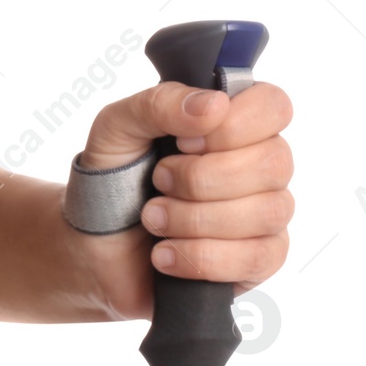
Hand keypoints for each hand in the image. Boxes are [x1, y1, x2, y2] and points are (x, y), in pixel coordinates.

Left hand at [75, 81, 293, 318]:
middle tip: (158, 181)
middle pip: (274, 163)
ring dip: (194, 219)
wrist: (90, 243)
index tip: (183, 142)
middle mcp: (259, 166)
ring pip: (267, 212)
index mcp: (233, 124)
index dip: (232, 125)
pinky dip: (201, 257)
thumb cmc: (112, 179)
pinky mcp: (257, 261)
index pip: (273, 106)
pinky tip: (166, 255)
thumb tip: (214, 105)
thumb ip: (160, 103)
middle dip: (201, 178)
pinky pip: (260, 258)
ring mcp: (264, 214)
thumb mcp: (116, 127)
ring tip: (153, 219)